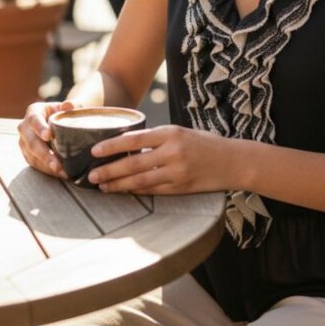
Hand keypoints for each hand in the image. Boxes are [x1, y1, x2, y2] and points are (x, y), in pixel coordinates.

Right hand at [18, 99, 75, 177]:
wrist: (60, 122)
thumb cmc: (65, 112)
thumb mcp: (69, 107)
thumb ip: (71, 105)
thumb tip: (68, 105)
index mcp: (33, 111)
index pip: (34, 119)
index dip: (40, 127)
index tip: (49, 136)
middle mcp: (24, 127)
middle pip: (31, 141)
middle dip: (44, 154)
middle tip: (57, 164)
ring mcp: (24, 142)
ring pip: (32, 155)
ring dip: (46, 165)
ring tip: (61, 172)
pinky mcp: (27, 154)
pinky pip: (34, 163)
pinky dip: (46, 169)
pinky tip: (59, 173)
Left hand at [88, 125, 236, 194]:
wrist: (233, 161)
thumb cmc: (205, 143)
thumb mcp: (181, 133)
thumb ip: (157, 139)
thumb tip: (127, 145)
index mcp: (171, 133)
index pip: (133, 140)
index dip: (111, 146)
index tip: (94, 151)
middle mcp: (172, 152)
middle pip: (133, 164)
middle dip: (109, 171)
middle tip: (91, 176)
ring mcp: (177, 172)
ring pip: (140, 181)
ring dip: (119, 185)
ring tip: (103, 186)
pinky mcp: (181, 188)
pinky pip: (153, 191)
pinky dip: (136, 192)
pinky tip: (125, 192)